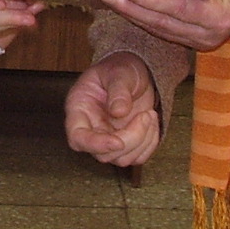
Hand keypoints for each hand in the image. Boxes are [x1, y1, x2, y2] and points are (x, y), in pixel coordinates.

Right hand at [64, 51, 160, 165]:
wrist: (134, 74)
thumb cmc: (120, 69)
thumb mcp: (119, 72)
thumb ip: (118, 89)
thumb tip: (118, 111)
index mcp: (79, 108)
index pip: (78, 137)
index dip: (95, 145)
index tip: (117, 142)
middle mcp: (91, 128)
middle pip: (103, 153)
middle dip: (130, 139)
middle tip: (146, 115)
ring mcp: (108, 138)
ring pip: (122, 158)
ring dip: (143, 140)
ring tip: (150, 114)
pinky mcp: (126, 144)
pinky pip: (138, 157)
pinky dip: (150, 143)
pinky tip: (151, 123)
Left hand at [99, 0, 229, 51]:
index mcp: (221, 17)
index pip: (182, 8)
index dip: (155, 0)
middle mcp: (210, 36)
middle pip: (164, 22)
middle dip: (133, 7)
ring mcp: (199, 43)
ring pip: (158, 29)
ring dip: (131, 13)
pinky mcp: (190, 44)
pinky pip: (160, 31)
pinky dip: (140, 18)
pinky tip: (123, 6)